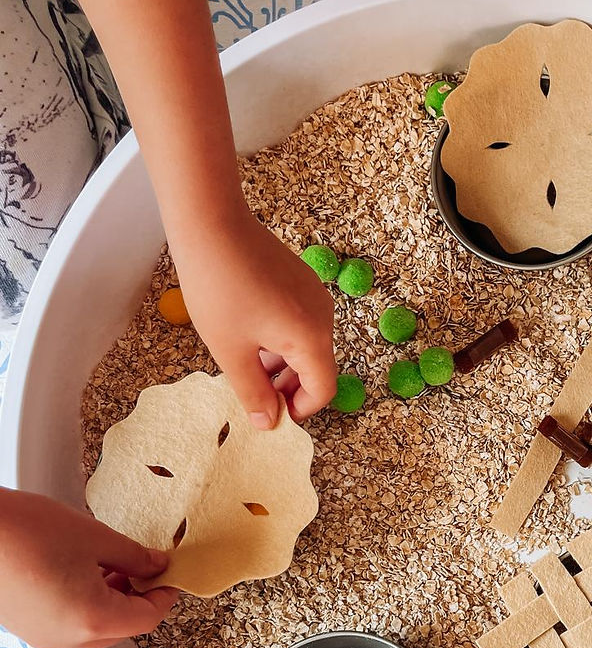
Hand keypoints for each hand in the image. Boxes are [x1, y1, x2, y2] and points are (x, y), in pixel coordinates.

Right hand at [0, 488, 178, 647]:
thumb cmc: (24, 531)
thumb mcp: (94, 537)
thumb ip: (134, 557)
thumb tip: (156, 566)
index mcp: (92, 620)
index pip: (147, 618)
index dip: (164, 595)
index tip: (170, 574)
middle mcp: (67, 638)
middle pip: (122, 628)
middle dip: (138, 598)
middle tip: (144, 565)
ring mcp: (43, 635)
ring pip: (94, 628)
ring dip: (112, 600)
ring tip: (112, 563)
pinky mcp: (26, 626)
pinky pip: (68, 623)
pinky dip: (85, 603)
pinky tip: (82, 570)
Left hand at [171, 205, 337, 426]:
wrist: (212, 225)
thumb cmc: (219, 289)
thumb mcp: (230, 351)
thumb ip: (252, 392)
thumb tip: (267, 422)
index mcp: (311, 338)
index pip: (322, 390)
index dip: (298, 411)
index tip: (269, 417)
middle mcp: (323, 317)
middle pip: (316, 367)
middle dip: (288, 388)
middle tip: (252, 394)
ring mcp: (314, 295)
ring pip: (306, 345)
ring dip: (281, 364)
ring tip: (244, 363)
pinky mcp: (301, 280)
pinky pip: (299, 322)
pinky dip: (280, 339)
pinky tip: (247, 332)